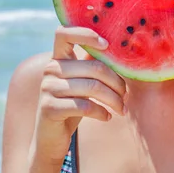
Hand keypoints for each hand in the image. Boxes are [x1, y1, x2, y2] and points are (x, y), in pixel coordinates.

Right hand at [31, 26, 126, 162]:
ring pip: (92, 87)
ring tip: (122, 109)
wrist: (49, 139)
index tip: (106, 45)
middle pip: (93, 67)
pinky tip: (107, 117)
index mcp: (57, 58)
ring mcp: (47, 88)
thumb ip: (92, 65)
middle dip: (117, 82)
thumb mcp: (81, 83)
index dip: (85, 34)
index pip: (63, 33)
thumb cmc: (72, 107)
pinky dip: (102, 112)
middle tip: (125, 95)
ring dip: (114, 100)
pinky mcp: (49, 108)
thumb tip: (119, 51)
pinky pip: (85, 106)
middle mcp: (50, 69)